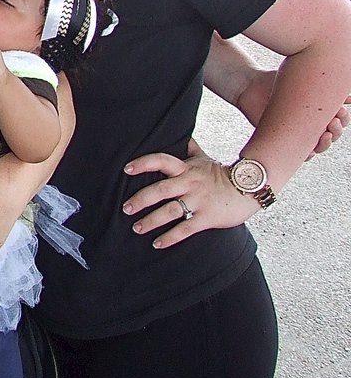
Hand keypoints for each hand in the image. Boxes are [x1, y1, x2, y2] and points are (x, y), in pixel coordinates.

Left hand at [122, 138, 258, 247]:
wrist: (251, 188)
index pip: (161, 161)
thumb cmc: (223, 174)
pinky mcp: (207, 218)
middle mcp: (189, 184)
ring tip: (137, 228)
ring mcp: (198, 201)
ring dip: (151, 221)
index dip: (143, 163)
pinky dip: (170, 237)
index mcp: (186, 169)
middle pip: (160, 189)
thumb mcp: (205, 159)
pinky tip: (157, 243)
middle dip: (141, 199)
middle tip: (125, 208)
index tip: (126, 169)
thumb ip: (190, 149)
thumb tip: (182, 134)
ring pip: (170, 211)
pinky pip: (185, 229)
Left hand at [235, 69, 346, 158]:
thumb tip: (350, 96)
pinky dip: (307, 154)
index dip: (343, 119)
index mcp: (318, 111)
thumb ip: (327, 87)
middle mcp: (310, 124)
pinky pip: (298, 155)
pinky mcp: (283, 142)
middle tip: (333, 122)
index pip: (340, 121)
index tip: (341, 111)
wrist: (251, 86)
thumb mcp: (304, 81)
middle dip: (337, 130)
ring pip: (318, 146)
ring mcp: (297, 134)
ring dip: (325, 143)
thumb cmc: (276, 81)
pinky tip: (311, 151)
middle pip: (332, 135)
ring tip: (325, 134)